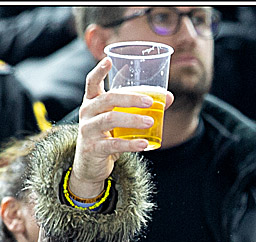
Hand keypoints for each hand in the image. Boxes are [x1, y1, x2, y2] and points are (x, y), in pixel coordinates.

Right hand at [69, 57, 173, 197]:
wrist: (90, 166)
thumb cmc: (107, 136)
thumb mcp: (119, 120)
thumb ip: (139, 108)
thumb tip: (168, 97)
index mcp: (92, 102)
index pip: (91, 82)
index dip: (98, 71)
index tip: (108, 60)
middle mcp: (87, 113)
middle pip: (108, 99)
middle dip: (130, 98)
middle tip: (149, 101)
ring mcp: (88, 130)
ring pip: (110, 120)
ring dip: (132, 119)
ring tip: (150, 121)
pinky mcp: (93, 148)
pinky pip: (113, 144)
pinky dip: (131, 144)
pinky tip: (144, 144)